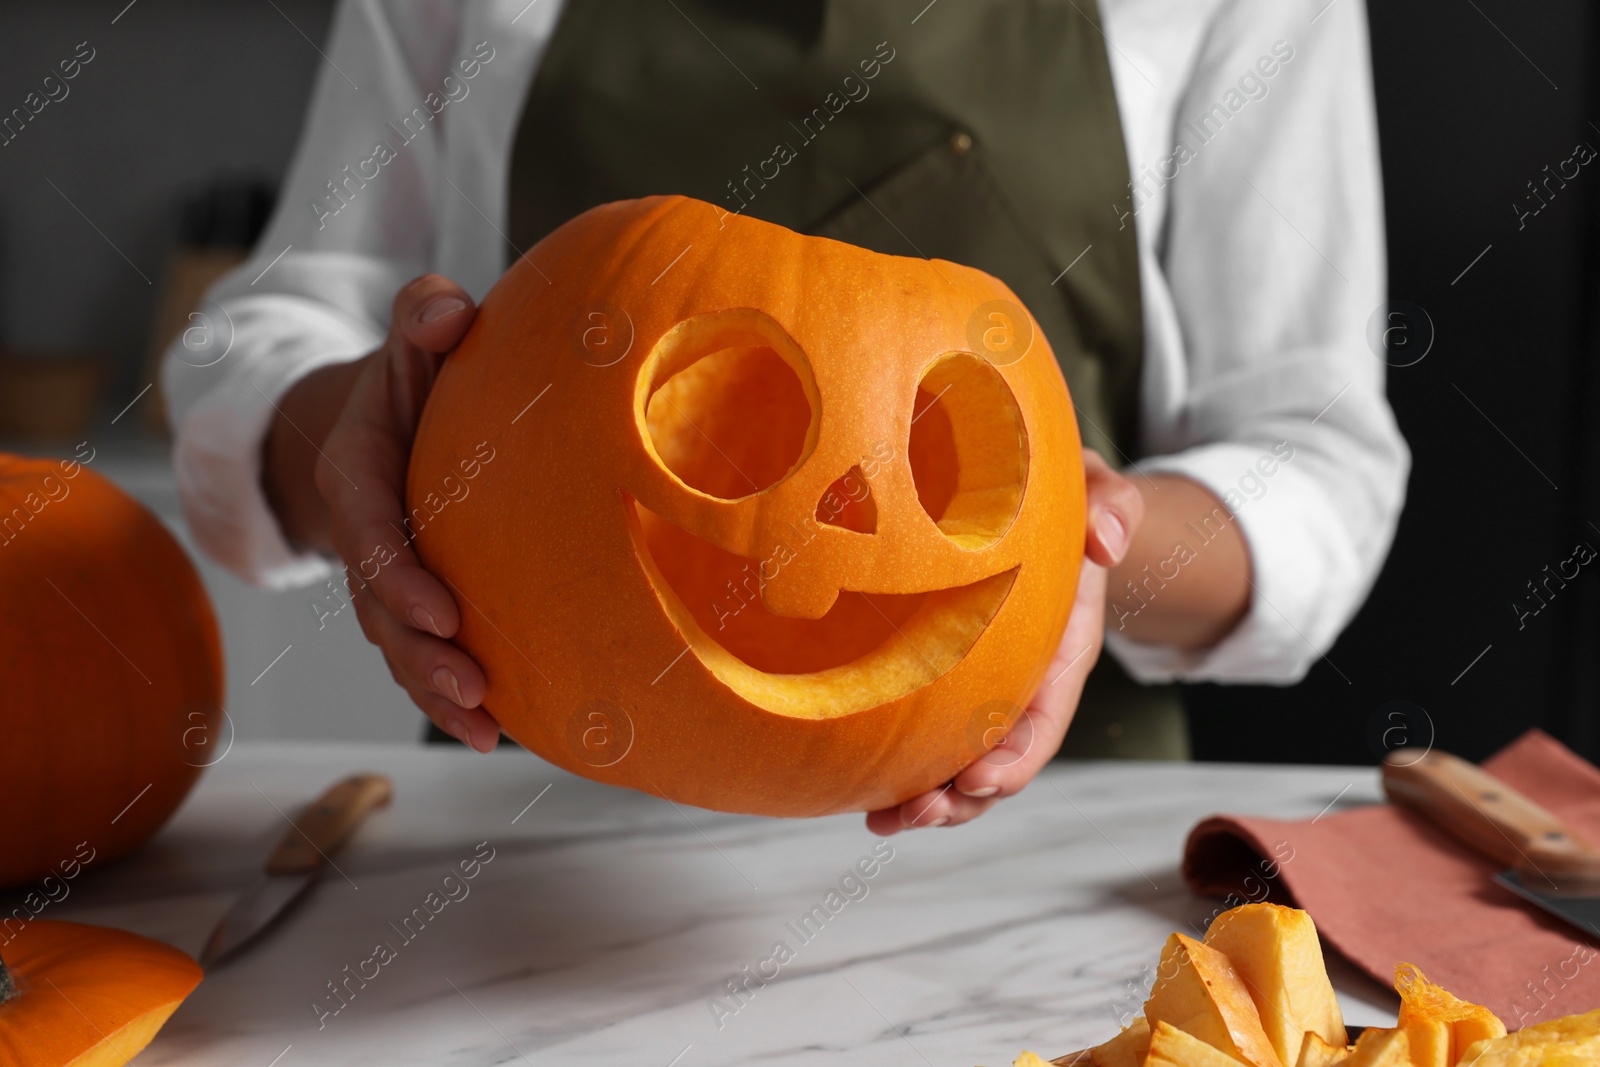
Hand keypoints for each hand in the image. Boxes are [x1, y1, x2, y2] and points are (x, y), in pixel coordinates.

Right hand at [310, 276, 499, 750]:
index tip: (440, 610)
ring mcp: (389, 577)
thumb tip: (447, 310)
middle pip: (380, 609)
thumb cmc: (417, 376)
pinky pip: (427, 654)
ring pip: (400, 646)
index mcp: (361, 473)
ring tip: (486, 730)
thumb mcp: (415, 338)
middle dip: (420, 655)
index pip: (369, 528)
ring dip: (437, 692)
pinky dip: (454, 698)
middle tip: (470, 687)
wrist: (394, 417)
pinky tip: (503, 734)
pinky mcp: (417, 603)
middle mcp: (368, 535)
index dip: (397, 575)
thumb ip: (424, 315)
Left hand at [865, 450, 1142, 833]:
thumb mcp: (1100, 493)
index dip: (1017, 756)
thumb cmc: (1072, 503)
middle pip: (1000, 761)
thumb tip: (1106, 542)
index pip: (1045, 718)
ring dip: (929, 801)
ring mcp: (987, 692)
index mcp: (1063, 652)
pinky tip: (863, 802)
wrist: (1045, 511)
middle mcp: (1025, 685)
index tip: (980, 780)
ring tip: (885, 820)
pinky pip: (929, 741)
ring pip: (961, 766)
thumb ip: (1111, 508)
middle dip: (963, 797)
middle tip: (917, 813)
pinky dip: (900, 775)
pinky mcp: (949, 687)